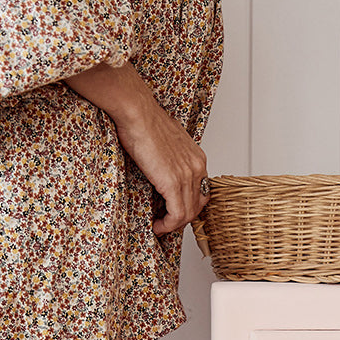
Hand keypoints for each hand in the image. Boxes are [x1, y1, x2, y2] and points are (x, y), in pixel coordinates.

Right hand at [63, 61, 208, 235]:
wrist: (138, 113)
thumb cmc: (145, 122)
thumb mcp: (166, 143)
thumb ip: (170, 159)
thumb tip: (162, 170)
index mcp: (197, 158)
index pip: (201, 192)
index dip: (189, 206)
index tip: (174, 212)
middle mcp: (197, 168)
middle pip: (197, 206)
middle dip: (181, 219)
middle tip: (166, 223)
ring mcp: (187, 176)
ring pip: (187, 214)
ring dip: (172, 225)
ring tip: (159, 226)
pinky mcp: (173, 183)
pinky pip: (177, 215)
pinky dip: (168, 225)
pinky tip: (157, 226)